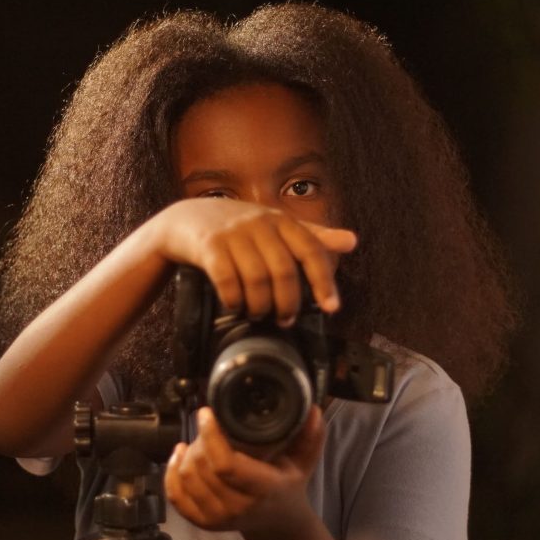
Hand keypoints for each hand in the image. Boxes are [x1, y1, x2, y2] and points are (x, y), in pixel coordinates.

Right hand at [152, 199, 356, 325]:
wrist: (186, 220)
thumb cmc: (238, 228)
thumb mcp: (277, 227)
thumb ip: (313, 237)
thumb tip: (352, 241)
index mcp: (281, 221)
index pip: (311, 250)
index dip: (324, 281)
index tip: (331, 308)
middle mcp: (259, 223)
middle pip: (284, 270)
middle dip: (288, 303)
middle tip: (285, 319)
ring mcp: (232, 233)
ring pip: (256, 278)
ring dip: (260, 305)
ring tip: (259, 315)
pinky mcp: (208, 245)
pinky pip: (226, 278)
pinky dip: (234, 299)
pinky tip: (235, 306)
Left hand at [164, 405, 324, 532]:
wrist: (277, 522)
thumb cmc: (287, 484)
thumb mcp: (303, 461)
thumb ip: (310, 436)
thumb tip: (313, 410)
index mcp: (263, 489)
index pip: (227, 465)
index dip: (211, 436)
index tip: (207, 413)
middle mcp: (238, 507)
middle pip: (202, 468)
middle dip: (200, 440)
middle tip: (208, 424)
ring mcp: (218, 517)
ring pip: (187, 478)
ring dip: (188, 453)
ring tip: (198, 438)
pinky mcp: (202, 521)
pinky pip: (176, 495)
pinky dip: (171, 472)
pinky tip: (179, 454)